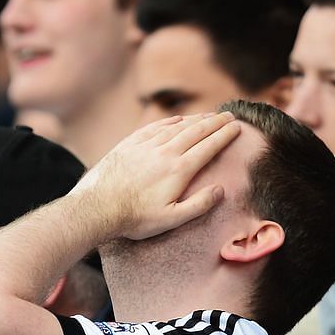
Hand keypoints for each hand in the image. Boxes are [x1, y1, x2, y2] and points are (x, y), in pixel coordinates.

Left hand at [72, 112, 240, 239]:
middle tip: (229, 116)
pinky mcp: (131, 144)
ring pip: (177, 126)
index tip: (237, 127)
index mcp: (179, 170)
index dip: (225, 135)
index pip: (209, 146)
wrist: (98, 207)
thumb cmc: (135, 218)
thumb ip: (199, 205)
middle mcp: (165, 152)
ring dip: (196, 119)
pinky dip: (170, 120)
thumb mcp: (171, 219)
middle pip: (196, 131)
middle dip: (215, 122)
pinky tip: (177, 118)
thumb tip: (220, 190)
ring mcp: (147, 145)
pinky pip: (155, 126)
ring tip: (209, 115)